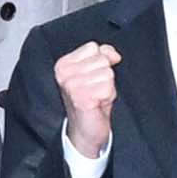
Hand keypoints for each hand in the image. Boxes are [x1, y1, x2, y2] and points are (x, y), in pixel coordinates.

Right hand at [49, 39, 118, 160]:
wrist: (84, 130)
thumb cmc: (89, 100)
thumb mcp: (94, 72)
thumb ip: (102, 55)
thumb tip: (113, 54)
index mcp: (63, 64)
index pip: (93, 47)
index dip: (100, 61)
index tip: (92, 77)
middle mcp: (64, 74)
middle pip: (101, 59)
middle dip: (104, 75)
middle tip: (94, 89)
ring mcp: (72, 86)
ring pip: (107, 73)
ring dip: (107, 87)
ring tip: (96, 97)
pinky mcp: (82, 98)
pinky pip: (108, 88)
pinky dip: (108, 97)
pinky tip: (98, 104)